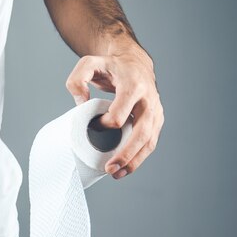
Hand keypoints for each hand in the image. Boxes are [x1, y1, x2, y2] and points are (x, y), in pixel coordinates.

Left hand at [65, 43, 163, 178]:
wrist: (134, 61)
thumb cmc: (110, 65)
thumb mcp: (89, 63)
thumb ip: (78, 79)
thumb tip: (80, 104)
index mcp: (133, 85)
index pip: (119, 114)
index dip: (104, 125)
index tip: (94, 126)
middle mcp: (149, 99)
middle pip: (140, 132)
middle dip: (125, 153)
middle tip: (109, 169)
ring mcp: (156, 110)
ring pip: (149, 141)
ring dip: (134, 161)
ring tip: (117, 174)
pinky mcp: (157, 119)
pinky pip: (151, 142)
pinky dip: (140, 157)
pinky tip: (127, 169)